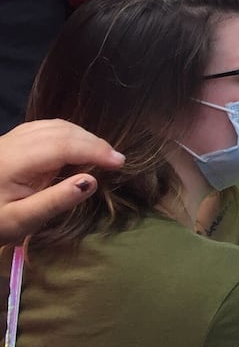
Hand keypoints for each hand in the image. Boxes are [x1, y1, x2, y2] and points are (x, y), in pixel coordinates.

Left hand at [0, 120, 124, 245]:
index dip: (95, 150)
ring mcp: (10, 139)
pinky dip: (68, 135)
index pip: (63, 145)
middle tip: (115, 161)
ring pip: (54, 125)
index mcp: (13, 162)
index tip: (119, 163)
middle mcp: (11, 143)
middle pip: (61, 131)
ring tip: (99, 157)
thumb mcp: (22, 221)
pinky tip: (76, 151)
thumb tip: (91, 181)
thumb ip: (56, 201)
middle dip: (93, 143)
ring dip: (82, 137)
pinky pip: (46, 128)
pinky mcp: (11, 141)